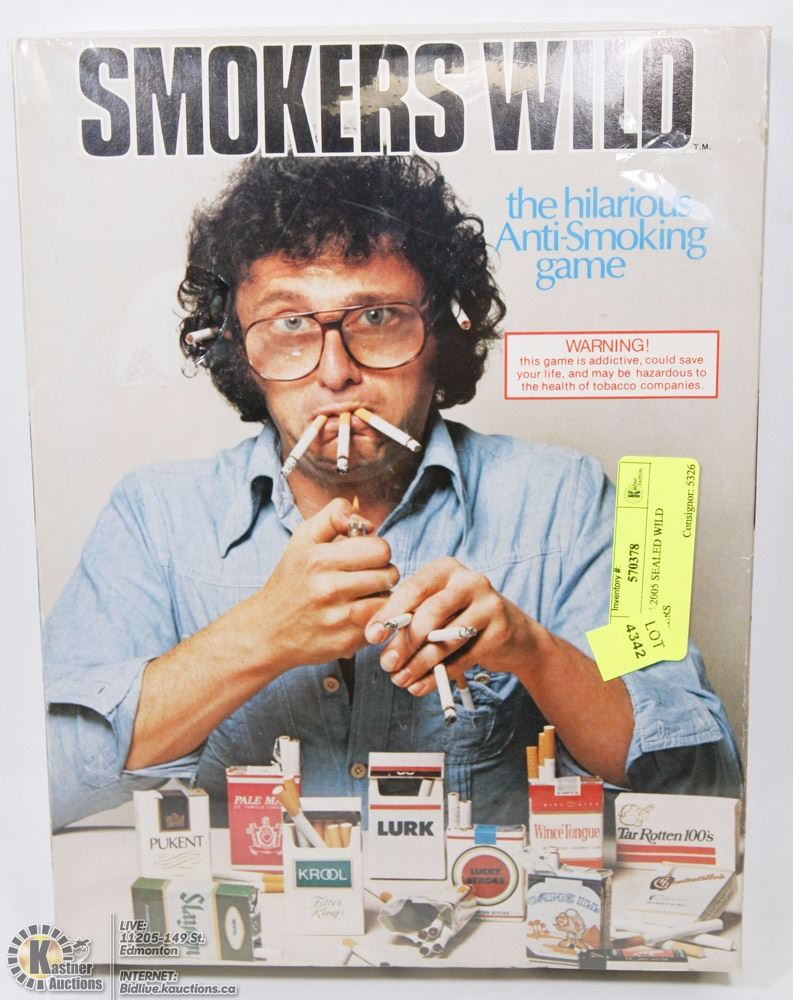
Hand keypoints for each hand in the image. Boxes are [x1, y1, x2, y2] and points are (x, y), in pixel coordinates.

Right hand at [235, 497, 398, 671]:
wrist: (267, 630)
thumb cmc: (291, 580)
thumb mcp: (303, 538)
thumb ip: (333, 516)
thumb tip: (364, 518)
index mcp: (319, 559)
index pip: (379, 548)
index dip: (376, 550)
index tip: (365, 556)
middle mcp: (328, 589)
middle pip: (389, 574)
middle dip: (382, 573)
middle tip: (366, 576)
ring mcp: (338, 618)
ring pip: (388, 600)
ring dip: (381, 597)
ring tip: (363, 595)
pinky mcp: (345, 642)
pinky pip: (379, 624)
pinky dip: (374, 618)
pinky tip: (357, 614)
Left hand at [363, 556, 540, 695]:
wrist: (514, 635)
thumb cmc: (461, 618)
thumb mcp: (435, 609)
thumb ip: (409, 616)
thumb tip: (374, 635)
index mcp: (447, 568)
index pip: (414, 588)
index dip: (390, 613)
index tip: (372, 636)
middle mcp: (470, 580)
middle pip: (431, 612)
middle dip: (405, 642)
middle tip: (387, 665)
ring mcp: (489, 604)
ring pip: (446, 638)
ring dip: (419, 664)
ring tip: (401, 680)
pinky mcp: (500, 631)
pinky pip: (462, 658)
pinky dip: (438, 676)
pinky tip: (421, 686)